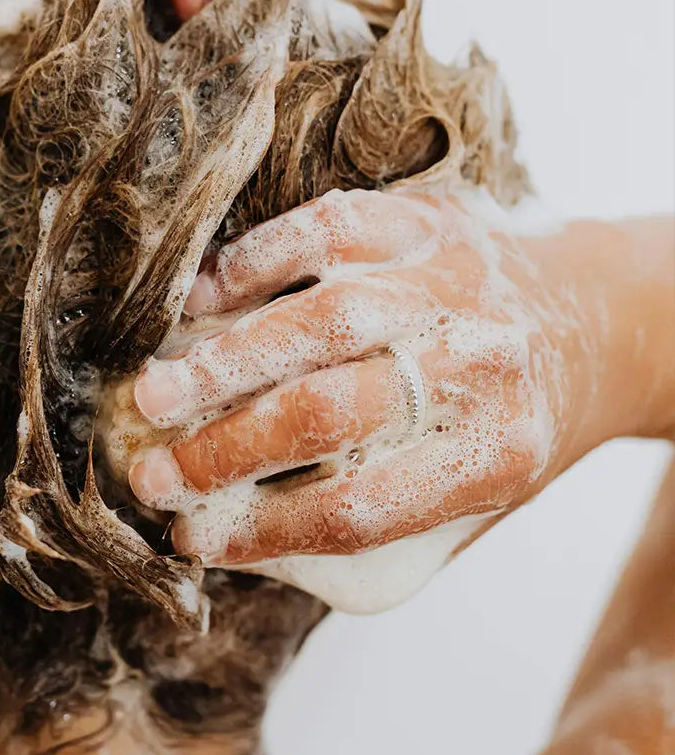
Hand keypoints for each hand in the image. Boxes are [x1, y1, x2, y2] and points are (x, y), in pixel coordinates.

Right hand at [125, 186, 610, 566]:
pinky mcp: (425, 218)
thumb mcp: (479, 494)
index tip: (194, 536)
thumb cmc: (516, 420)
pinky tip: (201, 300)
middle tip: (153, 474)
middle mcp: (479, 367)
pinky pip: (326, 230)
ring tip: (155, 394)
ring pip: (322, 321)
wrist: (601, 316)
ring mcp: (451, 283)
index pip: (359, 509)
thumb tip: (237, 524)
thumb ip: (381, 518)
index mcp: (494, 456)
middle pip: (330, 415)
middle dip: (225, 451)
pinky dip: (253, 263)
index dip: (262, 531)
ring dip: (224, 362)